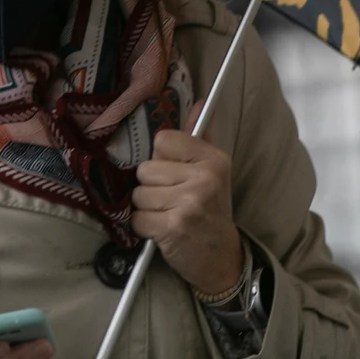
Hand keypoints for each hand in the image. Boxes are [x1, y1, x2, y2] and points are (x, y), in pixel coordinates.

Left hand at [133, 103, 244, 296]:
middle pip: (145, 170)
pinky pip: (138, 219)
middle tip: (172, 202)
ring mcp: (190, 203)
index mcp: (213, 159)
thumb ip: (199, 138)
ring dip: (147, 209)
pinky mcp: (174, 227)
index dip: (161, 161)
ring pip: (138, 195)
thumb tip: (201, 101)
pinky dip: (144, 229)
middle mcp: (204, 178)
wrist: (221, 257)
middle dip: (151, 188)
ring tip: (168, 216)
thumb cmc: (210, 211)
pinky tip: (163, 232)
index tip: (175, 177)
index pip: (162, 140)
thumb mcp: (212, 172)